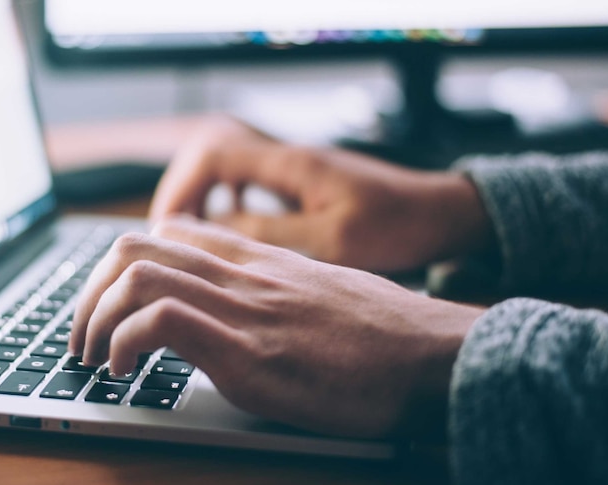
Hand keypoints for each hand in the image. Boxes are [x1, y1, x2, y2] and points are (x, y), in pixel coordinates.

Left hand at [71, 216, 484, 438]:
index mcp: (260, 260)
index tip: (111, 303)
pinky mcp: (249, 353)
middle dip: (89, 292)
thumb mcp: (323, 294)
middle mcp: (244, 274)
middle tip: (83, 335)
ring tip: (92, 357)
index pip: (170, 231)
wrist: (438, 357)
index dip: (123, 264)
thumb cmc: (387, 335)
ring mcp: (244, 309)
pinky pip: (160, 321)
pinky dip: (123, 343)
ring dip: (93, 318)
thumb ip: (275, 290)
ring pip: (136, 274)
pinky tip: (124, 371)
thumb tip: (242, 311)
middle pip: (135, 246)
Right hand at [150, 116, 493, 272]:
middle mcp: (286, 158)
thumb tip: (211, 232)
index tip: (167, 228)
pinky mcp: (302, 184)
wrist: (441, 214)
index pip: (212, 154)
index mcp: (290, 164)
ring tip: (190, 239)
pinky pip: (248, 184)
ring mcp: (294, 169)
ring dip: (202, 200)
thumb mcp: (332, 240)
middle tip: (169, 238)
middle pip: (210, 157)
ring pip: (226, 171)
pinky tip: (229, 233)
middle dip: (182, 194)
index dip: (181, 188)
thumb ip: (269, 234)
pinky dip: (227, 205)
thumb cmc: (397, 226)